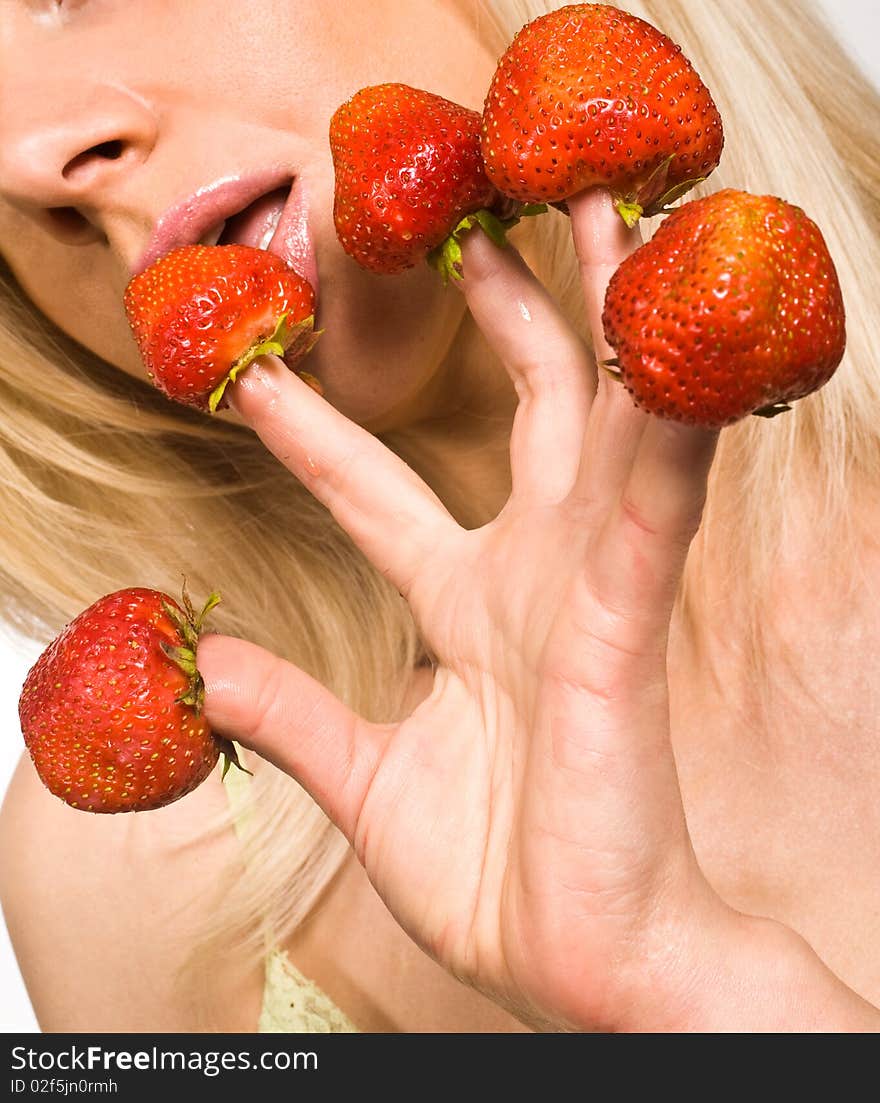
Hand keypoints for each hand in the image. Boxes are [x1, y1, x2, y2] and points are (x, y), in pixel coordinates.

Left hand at [196, 190, 742, 1030]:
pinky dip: (665, 426)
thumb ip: (289, 707)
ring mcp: (583, 587)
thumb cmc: (492, 872)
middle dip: (506, 308)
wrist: (577, 959)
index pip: (378, 493)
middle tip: (469, 217)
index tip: (259, 373)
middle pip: (526, 408)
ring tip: (596, 208)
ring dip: (600, 314)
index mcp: (464, 608)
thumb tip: (202, 662)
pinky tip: (670, 348)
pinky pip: (652, 505)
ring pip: (603, 420)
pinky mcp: (627, 622)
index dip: (318, 432)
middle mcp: (528, 575)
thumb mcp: (361, 777)